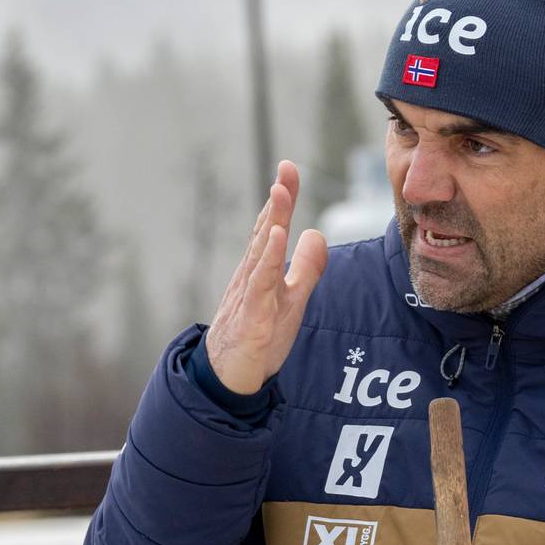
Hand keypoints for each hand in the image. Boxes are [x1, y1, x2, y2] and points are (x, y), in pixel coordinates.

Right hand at [205, 160, 329, 394]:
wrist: (228, 377)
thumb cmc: (257, 337)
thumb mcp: (291, 299)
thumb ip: (307, 268)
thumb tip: (316, 233)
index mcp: (261, 270)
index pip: (272, 227)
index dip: (282, 198)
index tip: (289, 168)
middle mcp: (252, 276)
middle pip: (265, 232)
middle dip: (277, 200)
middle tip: (285, 169)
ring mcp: (249, 295)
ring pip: (261, 253)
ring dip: (271, 221)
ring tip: (281, 193)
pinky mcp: (252, 317)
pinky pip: (260, 285)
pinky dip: (269, 260)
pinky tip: (277, 239)